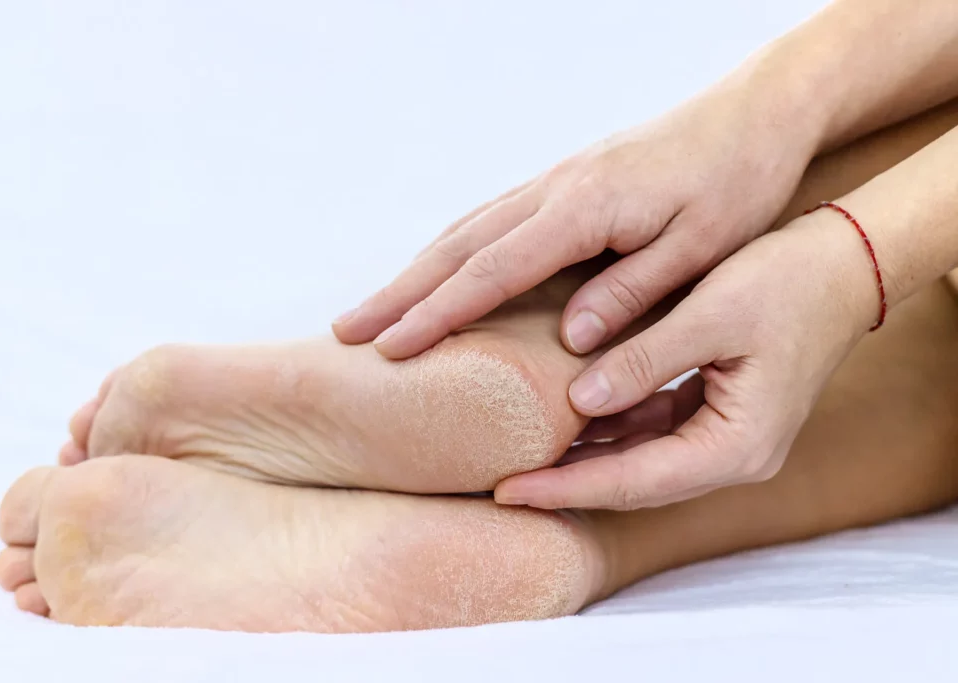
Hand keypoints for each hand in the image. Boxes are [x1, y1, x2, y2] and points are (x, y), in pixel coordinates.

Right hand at [332, 82, 819, 359]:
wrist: (754, 115)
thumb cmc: (736, 182)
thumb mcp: (702, 248)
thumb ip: (633, 292)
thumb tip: (571, 339)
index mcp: (585, 208)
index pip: (493, 269)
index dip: (438, 313)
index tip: (390, 348)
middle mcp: (555, 191)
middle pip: (458, 246)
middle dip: (399, 292)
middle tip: (345, 331)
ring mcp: (554, 184)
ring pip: (465, 231)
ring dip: (414, 273)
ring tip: (373, 310)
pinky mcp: (564, 186)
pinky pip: (491, 221)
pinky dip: (451, 253)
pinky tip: (437, 274)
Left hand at [493, 212, 881, 509]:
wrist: (845, 265)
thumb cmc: (787, 284)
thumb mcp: (711, 316)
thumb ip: (645, 360)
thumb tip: (578, 401)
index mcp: (737, 445)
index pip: (634, 481)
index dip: (567, 488)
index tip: (508, 490)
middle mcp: (733, 455)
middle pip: (634, 482)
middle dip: (567, 482)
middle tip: (499, 481)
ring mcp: (727, 437)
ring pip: (639, 460)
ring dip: (584, 457)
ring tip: (521, 452)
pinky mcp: (717, 411)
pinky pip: (651, 430)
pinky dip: (609, 424)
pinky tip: (567, 410)